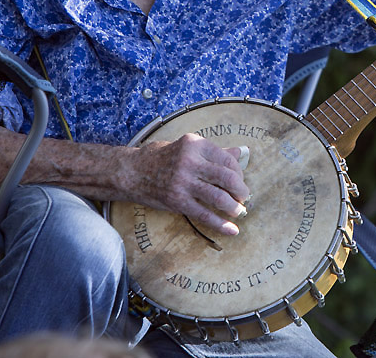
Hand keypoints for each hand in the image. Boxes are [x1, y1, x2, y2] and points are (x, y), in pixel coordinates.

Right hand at [133, 133, 249, 235]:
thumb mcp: (187, 147)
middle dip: (241, 190)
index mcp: (195, 145)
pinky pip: (204, 214)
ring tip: (238, 211)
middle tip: (244, 196)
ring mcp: (183, 183)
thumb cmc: (162, 157)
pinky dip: (221, 224)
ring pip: (218, 197)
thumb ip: (214, 152)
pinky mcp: (177, 201)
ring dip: (234, 207)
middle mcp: (190, 162)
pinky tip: (232, 230)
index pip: (228, 160)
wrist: (132, 172)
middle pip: (227, 178)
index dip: (239, 172)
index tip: (240, 180)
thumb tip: (240, 152)